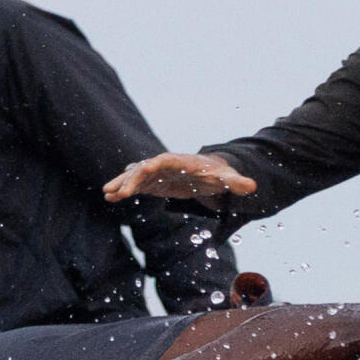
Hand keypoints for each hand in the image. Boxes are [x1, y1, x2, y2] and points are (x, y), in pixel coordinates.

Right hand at [103, 151, 255, 203]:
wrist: (212, 173)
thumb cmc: (218, 174)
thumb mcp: (227, 179)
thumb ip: (237, 182)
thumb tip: (252, 186)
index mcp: (179, 161)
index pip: (159, 162)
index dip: (147, 169)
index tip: (136, 180)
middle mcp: (165, 165)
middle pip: (143, 169)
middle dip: (128, 180)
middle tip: (113, 192)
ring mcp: (158, 174)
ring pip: (136, 176)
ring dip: (122, 184)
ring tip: (107, 194)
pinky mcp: (155, 184)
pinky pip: (137, 186)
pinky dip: (125, 190)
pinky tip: (112, 197)